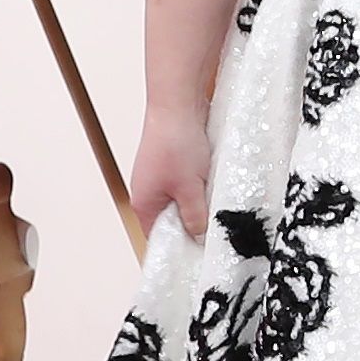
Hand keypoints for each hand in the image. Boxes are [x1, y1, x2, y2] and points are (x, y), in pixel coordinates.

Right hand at [126, 98, 212, 241]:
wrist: (177, 105)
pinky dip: (201, 187)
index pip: (160, 239)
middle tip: (215, 227)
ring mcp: (159, 179)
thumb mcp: (190, 188)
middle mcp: (148, 193)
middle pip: (173, 222)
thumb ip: (194, 216)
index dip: (180, 248)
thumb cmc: (175, 142)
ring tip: (213, 200)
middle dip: (194, 224)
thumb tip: (199, 237)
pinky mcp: (172, 167)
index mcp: (144, 204)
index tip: (201, 255)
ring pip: (183, 203)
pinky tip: (211, 182)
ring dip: (200, 204)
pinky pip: (188, 187)